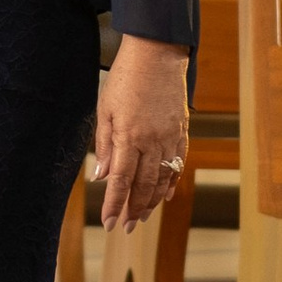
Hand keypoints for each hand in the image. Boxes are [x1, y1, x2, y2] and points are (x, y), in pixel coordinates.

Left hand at [93, 34, 190, 234]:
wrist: (157, 54)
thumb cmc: (125, 78)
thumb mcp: (105, 109)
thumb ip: (103, 144)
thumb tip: (99, 176)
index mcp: (128, 136)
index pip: (120, 180)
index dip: (114, 204)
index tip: (109, 223)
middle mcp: (151, 141)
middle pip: (143, 185)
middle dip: (133, 209)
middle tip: (126, 227)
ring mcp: (169, 137)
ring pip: (162, 179)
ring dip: (151, 201)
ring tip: (142, 217)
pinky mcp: (181, 131)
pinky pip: (178, 164)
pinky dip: (171, 183)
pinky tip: (165, 196)